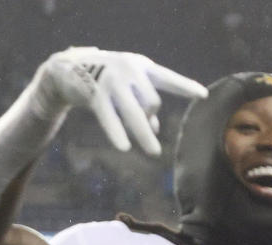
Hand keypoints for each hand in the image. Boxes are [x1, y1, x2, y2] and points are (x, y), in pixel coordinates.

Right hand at [32, 47, 206, 154]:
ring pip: (135, 112)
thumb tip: (155, 130)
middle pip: (152, 101)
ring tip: (154, 152)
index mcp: (140, 65)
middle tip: (150, 140)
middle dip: (150, 120)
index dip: (185, 86)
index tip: (203, 95)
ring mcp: (112, 80)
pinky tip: (124, 147)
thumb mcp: (126, 87)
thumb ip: (141, 104)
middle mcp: (129, 69)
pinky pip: (110, 117)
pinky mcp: (95, 93)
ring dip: (144, 134)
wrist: (68, 68)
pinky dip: (117, 132)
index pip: (167, 78)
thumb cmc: (104, 79)